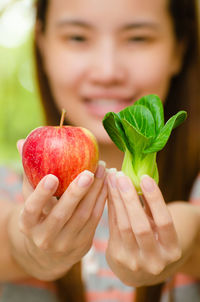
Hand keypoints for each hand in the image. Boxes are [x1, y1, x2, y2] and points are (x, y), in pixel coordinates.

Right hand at [9, 140, 106, 280]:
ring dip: (95, 192)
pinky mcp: (83, 243)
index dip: (41, 194)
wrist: (48, 253)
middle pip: (62, 214)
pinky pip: (95, 219)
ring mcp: (65, 243)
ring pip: (83, 215)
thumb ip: (29, 172)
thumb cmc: (39, 216)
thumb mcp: (30, 198)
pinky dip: (102, 200)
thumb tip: (23, 141)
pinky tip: (107, 183)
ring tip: (102, 170)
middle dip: (76, 192)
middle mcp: (44, 237)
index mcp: (28, 224)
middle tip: (88, 172)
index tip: (52, 176)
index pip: (32, 209)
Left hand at [106, 170, 181, 286]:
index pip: (164, 222)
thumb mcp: (160, 227)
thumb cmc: (155, 239)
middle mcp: (154, 260)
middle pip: (140, 225)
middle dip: (129, 198)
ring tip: (112, 179)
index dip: (155, 199)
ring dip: (116, 199)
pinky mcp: (117, 257)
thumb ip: (153, 208)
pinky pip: (112, 227)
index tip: (145, 177)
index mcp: (172, 250)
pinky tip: (108, 191)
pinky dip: (111, 207)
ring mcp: (134, 262)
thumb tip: (141, 177)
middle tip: (121, 176)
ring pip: (123, 225)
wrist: (141, 270)